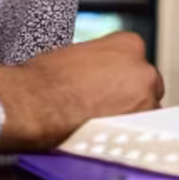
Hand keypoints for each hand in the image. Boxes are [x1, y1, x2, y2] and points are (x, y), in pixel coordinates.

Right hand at [0, 32, 164, 152]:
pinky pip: (141, 132)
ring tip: (101, 122)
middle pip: (146, 85)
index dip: (119, 75)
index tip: (107, 84)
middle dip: (130, 95)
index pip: (135, 60)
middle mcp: (144, 71)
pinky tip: (105, 135)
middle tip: (104, 104)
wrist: (31, 105)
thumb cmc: (44, 80)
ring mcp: (145, 101)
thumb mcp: (76, 53)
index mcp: (130, 45)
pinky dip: (127, 134)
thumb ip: (100, 60)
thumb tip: (101, 73)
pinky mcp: (138, 128)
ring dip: (130, 115)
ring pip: (147, 110)